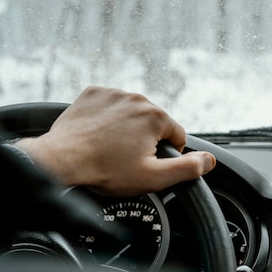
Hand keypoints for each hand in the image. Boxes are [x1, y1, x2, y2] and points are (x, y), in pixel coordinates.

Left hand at [15, 86, 215, 195]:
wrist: (61, 161)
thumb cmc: (106, 170)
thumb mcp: (154, 177)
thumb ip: (188, 168)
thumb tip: (209, 160)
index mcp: (156, 117)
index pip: (177, 136)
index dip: (167, 155)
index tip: (148, 164)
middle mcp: (138, 98)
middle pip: (155, 124)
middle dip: (146, 140)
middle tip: (127, 159)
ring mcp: (114, 94)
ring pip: (133, 114)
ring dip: (128, 129)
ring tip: (111, 148)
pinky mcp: (93, 93)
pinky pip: (111, 106)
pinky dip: (108, 119)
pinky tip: (100, 135)